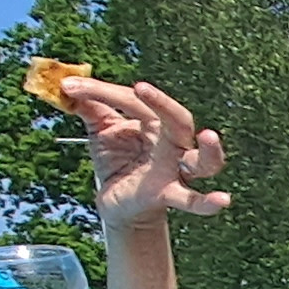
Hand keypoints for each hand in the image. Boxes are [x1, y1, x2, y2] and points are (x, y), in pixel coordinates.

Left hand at [66, 78, 231, 228]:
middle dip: (162, 104)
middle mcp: (173, 143)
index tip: (71, 86)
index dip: (102, 92)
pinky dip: (208, 202)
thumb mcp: (101, 131)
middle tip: (140, 88)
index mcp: (156, 122)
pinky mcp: (168, 194)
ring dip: (211, 150)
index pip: (135, 102)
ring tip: (209, 136)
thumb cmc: (116, 161)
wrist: (116, 203)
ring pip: (204, 159)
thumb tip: (66, 85)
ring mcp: (176, 170)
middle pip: (179, 120)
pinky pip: (193, 200)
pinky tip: (222, 200)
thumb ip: (88, 107)